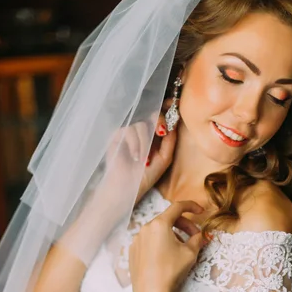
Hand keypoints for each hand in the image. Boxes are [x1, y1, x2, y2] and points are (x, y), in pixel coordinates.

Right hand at [91, 102, 176, 218]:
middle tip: (161, 132)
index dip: (165, 107)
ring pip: (140, 124)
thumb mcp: (165, 158)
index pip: (159, 115)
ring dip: (145, 142)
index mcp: (154, 134)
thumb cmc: (146, 175)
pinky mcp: (116, 135)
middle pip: (151, 113)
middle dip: (159, 120)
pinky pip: (128, 129)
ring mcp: (128, 132)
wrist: (128, 187)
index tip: (171, 103)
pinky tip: (135, 157)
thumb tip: (174, 122)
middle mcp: (141, 130)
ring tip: (144, 160)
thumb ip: (170, 140)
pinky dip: (135, 144)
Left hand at [129, 201, 204, 291]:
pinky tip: (167, 256)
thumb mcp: (190, 253)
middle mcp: (145, 228)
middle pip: (168, 219)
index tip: (201, 211)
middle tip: (195, 236)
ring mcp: (137, 240)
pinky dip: (160, 242)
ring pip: (158, 230)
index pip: (177, 207)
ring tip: (181, 248)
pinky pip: (149, 241)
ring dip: (172, 234)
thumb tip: (203, 235)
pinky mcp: (133, 251)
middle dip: (184, 225)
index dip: (192, 206)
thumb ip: (198, 239)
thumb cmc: (171, 270)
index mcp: (159, 224)